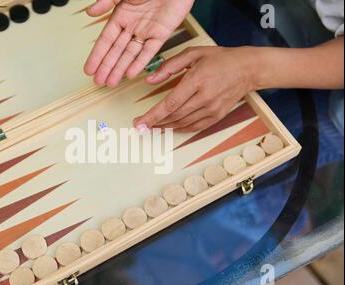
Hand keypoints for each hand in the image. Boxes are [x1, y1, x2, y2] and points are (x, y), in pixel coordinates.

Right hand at [84, 0, 193, 86]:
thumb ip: (107, 1)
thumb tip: (90, 12)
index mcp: (121, 15)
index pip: (105, 40)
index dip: (97, 55)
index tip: (89, 69)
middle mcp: (133, 25)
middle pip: (116, 51)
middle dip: (107, 67)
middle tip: (98, 82)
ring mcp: (147, 31)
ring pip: (131, 55)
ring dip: (120, 69)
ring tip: (111, 83)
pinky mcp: (162, 33)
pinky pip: (149, 51)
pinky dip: (140, 63)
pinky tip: (131, 74)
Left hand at [134, 46, 258, 131]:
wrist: (248, 69)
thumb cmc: (219, 59)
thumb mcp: (193, 54)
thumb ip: (169, 66)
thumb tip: (149, 80)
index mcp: (197, 80)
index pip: (170, 103)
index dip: (152, 116)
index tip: (139, 123)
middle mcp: (205, 97)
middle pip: (174, 116)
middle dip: (154, 123)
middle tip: (141, 125)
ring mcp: (212, 109)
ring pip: (183, 123)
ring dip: (165, 126)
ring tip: (153, 125)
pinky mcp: (217, 116)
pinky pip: (194, 127)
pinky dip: (180, 128)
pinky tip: (170, 126)